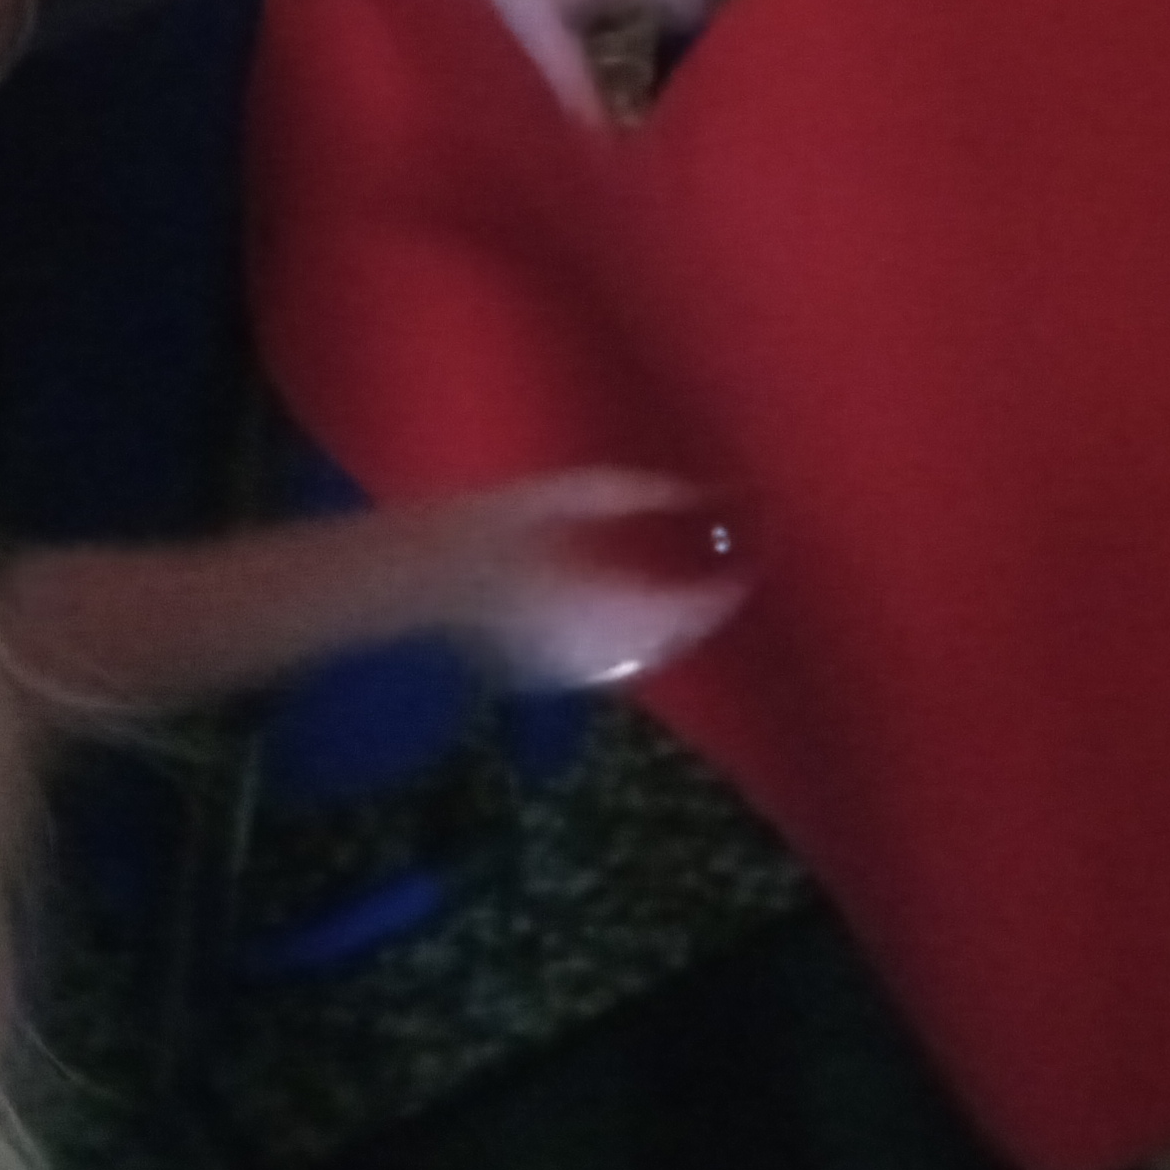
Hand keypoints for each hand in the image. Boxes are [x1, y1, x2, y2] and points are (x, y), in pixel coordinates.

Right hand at [416, 467, 748, 691]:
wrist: (412, 577)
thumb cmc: (486, 521)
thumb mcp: (568, 491)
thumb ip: (642, 494)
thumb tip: (705, 493)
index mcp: (616, 603)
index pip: (702, 601)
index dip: (736, 576)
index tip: (757, 539)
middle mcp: (611, 650)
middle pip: (686, 633)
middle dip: (711, 600)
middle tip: (729, 555)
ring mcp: (584, 672)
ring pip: (657, 652)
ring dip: (680, 620)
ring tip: (693, 575)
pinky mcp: (560, 678)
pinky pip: (622, 660)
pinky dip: (643, 635)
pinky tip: (639, 604)